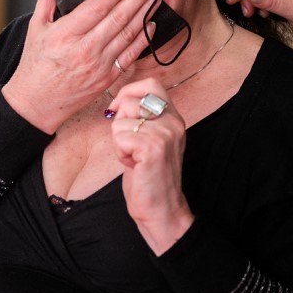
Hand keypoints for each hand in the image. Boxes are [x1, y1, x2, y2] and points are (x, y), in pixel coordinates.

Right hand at [1, 0, 158, 133]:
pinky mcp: (107, 79)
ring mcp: (99, 66)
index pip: (98, 6)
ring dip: (145, 13)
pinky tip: (151, 24)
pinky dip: (143, 38)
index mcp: (65, 33)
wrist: (36, 102)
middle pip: (118, 17)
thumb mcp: (35, 26)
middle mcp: (84, 49)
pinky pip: (130, 55)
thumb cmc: (34, 63)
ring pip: (128, 34)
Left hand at [109, 79, 192, 254]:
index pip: (151, 84)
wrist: (161, 208)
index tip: (119, 110)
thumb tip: (119, 99)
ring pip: (121, 120)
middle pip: (130, 101)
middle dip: (120, 122)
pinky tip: (133, 165)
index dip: (129, 92)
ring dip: (119, 141)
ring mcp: (165, 133)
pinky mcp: (153, 147)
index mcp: (173, 117)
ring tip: (134, 157)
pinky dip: (120, 153)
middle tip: (130, 144)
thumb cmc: (149, 175)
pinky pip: (119, 137)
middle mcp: (173, 121)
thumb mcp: (151, 138)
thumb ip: (142, 117)